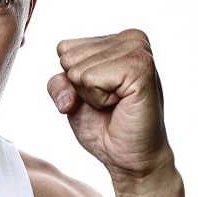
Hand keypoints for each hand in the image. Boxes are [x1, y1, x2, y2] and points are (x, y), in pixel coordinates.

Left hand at [47, 29, 171, 177]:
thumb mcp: (70, 97)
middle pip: (67, 57)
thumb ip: (57, 82)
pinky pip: (90, 80)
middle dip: (80, 87)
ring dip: (90, 95)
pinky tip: (120, 104)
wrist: (130, 157)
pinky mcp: (140, 68)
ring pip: (77, 69)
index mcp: (115, 40)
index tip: (98, 92)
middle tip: (108, 101)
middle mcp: (130, 39)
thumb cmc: (104, 124)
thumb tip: (67, 93)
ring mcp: (137, 51)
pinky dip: (99, 99)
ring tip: (115, 103)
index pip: (64, 48)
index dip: (71, 78)